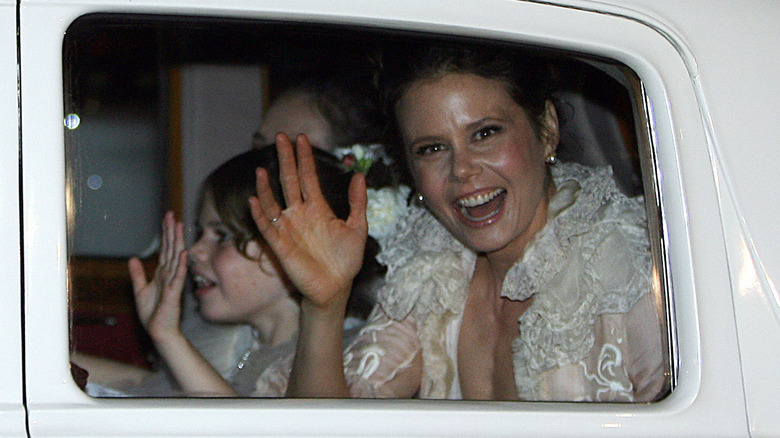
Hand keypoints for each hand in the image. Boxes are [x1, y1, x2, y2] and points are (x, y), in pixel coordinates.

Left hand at [128, 211, 187, 341]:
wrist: (158, 331)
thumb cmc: (152, 313)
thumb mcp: (140, 290)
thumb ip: (138, 274)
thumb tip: (133, 258)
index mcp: (162, 273)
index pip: (165, 249)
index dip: (166, 234)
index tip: (167, 219)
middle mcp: (170, 274)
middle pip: (171, 249)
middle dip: (171, 232)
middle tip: (172, 215)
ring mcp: (173, 283)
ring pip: (176, 258)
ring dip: (178, 242)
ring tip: (179, 227)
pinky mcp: (173, 293)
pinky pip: (178, 277)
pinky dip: (181, 265)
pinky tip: (183, 253)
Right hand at [249, 133, 367, 310]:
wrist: (337, 287)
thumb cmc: (347, 260)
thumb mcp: (358, 228)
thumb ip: (358, 202)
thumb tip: (359, 175)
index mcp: (318, 208)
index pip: (308, 176)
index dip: (304, 157)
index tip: (301, 137)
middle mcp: (300, 214)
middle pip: (289, 181)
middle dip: (285, 159)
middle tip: (280, 136)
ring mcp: (288, 228)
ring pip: (273, 202)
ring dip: (266, 186)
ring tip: (261, 169)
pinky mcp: (280, 245)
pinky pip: (266, 227)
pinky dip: (260, 214)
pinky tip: (254, 200)